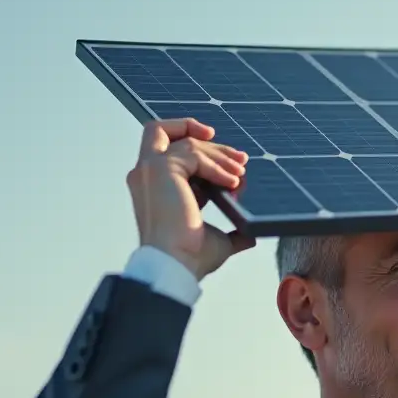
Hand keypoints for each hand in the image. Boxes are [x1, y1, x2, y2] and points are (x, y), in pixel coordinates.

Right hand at [126, 118, 255, 279]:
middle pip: (172, 133)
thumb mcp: (217, 239)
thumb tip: (250, 234)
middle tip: (242, 160)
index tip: (233, 162)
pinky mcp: (160, 168)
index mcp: (156, 187)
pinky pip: (194, 154)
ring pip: (187, 141)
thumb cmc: (190, 257)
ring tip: (241, 173)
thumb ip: (231, 231)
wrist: (176, 264)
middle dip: (213, 145)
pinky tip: (232, 183)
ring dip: (219, 155)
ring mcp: (150, 168)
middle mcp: (147, 174)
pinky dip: (217, 166)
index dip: (205, 152)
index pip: (174, 151)